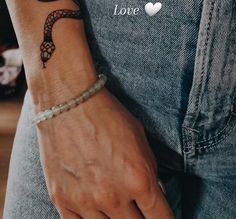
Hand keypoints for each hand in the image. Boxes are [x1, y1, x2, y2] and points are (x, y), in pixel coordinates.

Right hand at [35, 86, 173, 218]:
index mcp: (139, 179)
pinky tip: (95, 213)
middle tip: (138, 210)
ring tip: (115, 208)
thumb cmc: (107, 114)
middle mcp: (113, 196)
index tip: (162, 217)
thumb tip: (152, 195)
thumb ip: (148, 171)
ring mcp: (86, 201)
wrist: (68, 100)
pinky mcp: (62, 199)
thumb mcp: (140, 138)